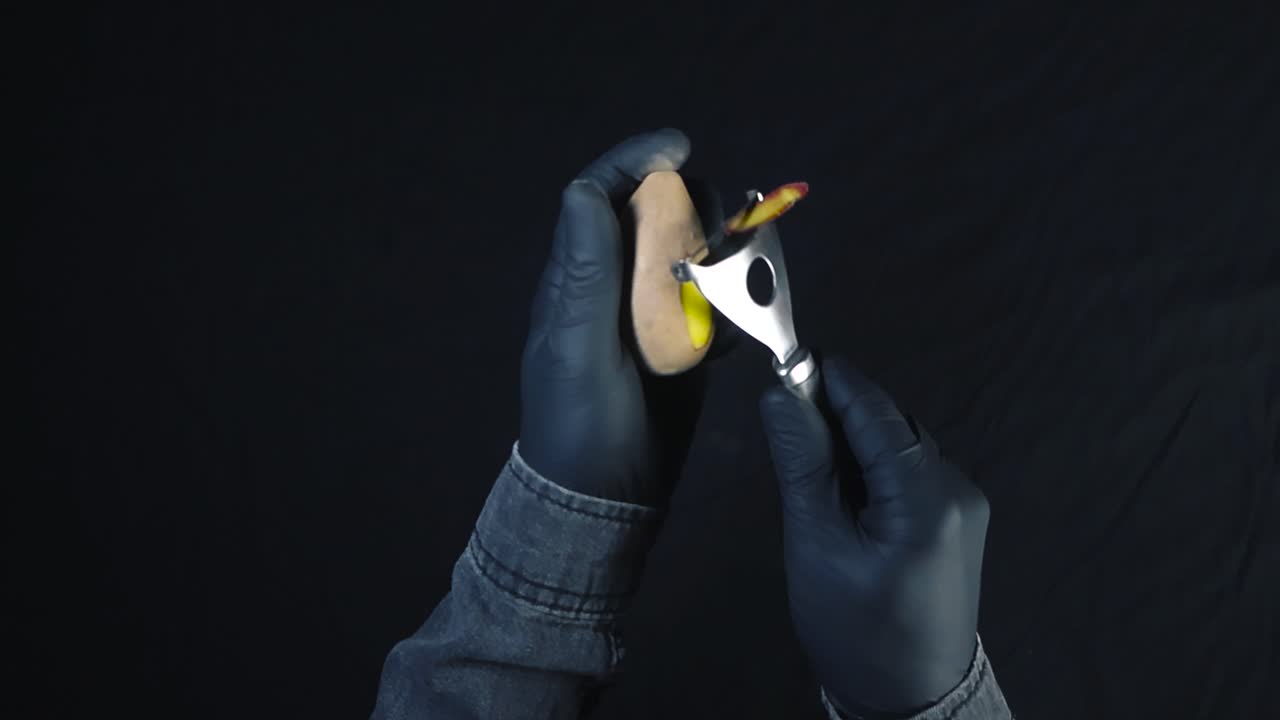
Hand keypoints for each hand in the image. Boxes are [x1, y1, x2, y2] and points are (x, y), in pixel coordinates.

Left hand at [519, 129, 720, 507]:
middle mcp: (612, 285)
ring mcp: (648, 314)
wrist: (605, 499)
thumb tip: (583, 189)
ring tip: (738, 271)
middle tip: (718, 229)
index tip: (680, 147)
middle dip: (690, 204)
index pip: (599, 195)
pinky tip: (737, 323)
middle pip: (653, 214)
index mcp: (578, 278)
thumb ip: (585, 273)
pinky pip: (712, 299)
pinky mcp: (681, 343)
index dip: (636, 160)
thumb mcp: (576, 348)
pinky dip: (731, 298)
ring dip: (718, 249)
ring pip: (688, 252)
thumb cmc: (581, 424)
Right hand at [759, 356, 990, 715]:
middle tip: (789, 425)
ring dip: (857, 444)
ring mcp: (965, 504)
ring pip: (901, 446)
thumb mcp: (817, 543)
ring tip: (813, 472)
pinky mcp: (960, 520)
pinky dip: (876, 470)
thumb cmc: (854, 627)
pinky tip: (847, 496)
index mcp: (927, 494)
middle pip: (890, 424)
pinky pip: (912, 473)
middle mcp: (958, 487)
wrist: (910, 699)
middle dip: (841, 415)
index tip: (790, 355)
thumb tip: (781, 392)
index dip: (831, 379)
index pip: (875, 410)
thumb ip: (803, 462)